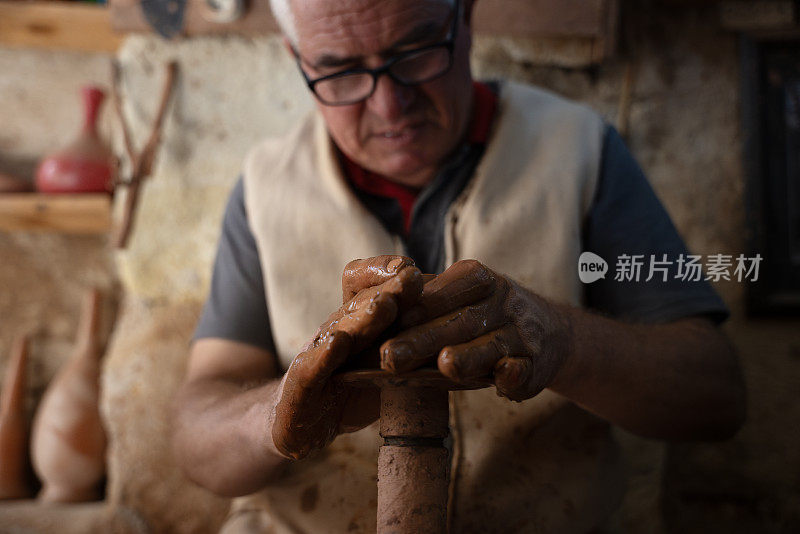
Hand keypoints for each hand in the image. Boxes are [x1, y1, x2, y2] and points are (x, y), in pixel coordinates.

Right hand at [272, 256, 422, 459]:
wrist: (296, 425)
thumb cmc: (350, 392)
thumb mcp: (389, 367)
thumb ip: (419, 351)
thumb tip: (466, 340)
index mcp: (359, 323)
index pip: (369, 288)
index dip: (388, 275)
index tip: (416, 270)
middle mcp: (336, 330)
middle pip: (362, 306)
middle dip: (389, 289)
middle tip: (413, 276)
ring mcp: (315, 356)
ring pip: (341, 330)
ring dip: (362, 316)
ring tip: (385, 304)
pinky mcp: (298, 386)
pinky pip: (312, 367)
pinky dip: (324, 355)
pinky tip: (338, 344)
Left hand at [380, 260, 573, 400]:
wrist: (548, 331)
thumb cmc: (483, 316)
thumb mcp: (458, 298)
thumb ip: (421, 305)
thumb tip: (366, 318)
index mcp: (473, 278)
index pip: (433, 295)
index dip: (404, 312)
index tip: (373, 327)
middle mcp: (498, 300)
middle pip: (456, 321)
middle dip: (423, 339)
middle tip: (388, 357)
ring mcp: (520, 331)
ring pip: (491, 344)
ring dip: (470, 355)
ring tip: (446, 365)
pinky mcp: (535, 362)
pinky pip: (524, 368)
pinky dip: (514, 373)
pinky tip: (505, 377)